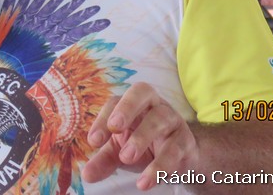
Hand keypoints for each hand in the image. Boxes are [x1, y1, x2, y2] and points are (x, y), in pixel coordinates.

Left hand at [82, 82, 199, 189]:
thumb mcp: (120, 151)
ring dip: (141, 137)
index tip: (93, 141)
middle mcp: (154, 104)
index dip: (103, 118)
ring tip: (126, 158)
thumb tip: (86, 175)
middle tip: (114, 128)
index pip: (116, 101)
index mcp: (134, 103)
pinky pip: (174, 149)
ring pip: (160, 118)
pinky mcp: (185, 142)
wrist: (181, 159)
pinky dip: (159, 166)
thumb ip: (104, 160)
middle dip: (127, 107)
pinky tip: (145, 181)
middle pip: (142, 91)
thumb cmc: (144, 146)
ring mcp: (172, 120)